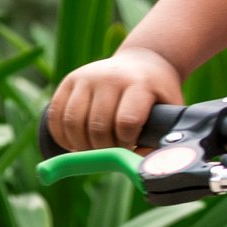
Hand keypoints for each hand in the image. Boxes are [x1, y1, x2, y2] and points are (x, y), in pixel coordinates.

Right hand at [47, 46, 183, 152]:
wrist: (142, 62)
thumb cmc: (157, 94)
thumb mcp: (170, 109)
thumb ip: (162, 137)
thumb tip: (138, 164)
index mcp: (139, 84)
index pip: (126, 121)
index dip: (126, 142)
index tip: (130, 146)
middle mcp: (110, 77)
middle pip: (97, 126)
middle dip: (103, 149)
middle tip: (111, 151)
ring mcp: (87, 77)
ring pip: (72, 122)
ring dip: (80, 145)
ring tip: (93, 149)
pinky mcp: (70, 80)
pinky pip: (56, 114)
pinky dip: (61, 136)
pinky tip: (74, 143)